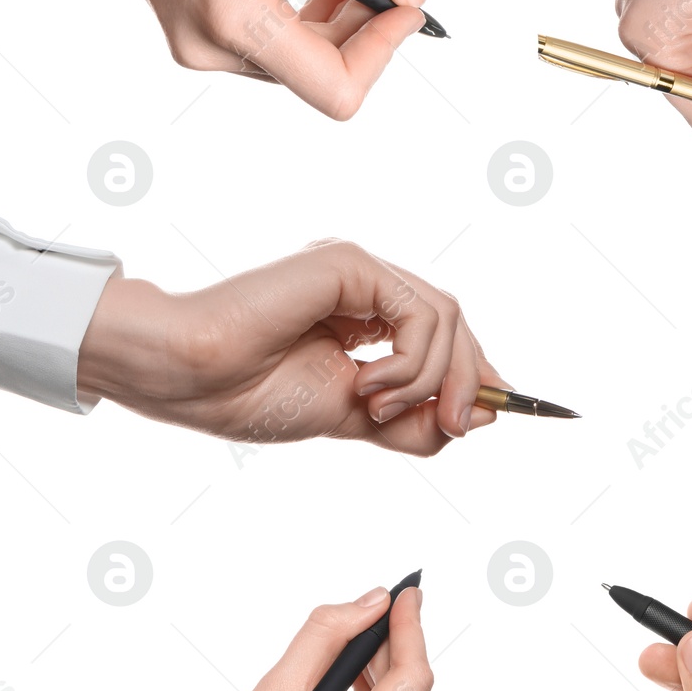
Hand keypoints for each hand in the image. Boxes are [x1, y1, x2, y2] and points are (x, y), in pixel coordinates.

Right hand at [55, 0, 428, 118]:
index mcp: (233, 21)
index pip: (338, 88)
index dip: (384, 50)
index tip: (404, 5)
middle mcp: (211, 50)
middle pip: (325, 74)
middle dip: (366, 25)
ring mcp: (199, 47)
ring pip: (304, 60)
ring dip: (341, 17)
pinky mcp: (196, 34)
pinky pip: (276, 43)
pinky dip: (309, 14)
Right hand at [76, 239, 504, 454]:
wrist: (193, 381)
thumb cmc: (252, 396)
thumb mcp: (354, 419)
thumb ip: (413, 419)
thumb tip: (479, 417)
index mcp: (361, 316)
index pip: (442, 334)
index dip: (477, 372)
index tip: (498, 413)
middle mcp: (365, 286)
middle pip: (454, 323)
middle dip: (467, 379)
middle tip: (454, 425)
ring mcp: (359, 271)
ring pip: (446, 317)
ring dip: (431, 377)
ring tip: (379, 408)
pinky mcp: (351, 264)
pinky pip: (421, 313)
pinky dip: (411, 361)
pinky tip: (369, 386)